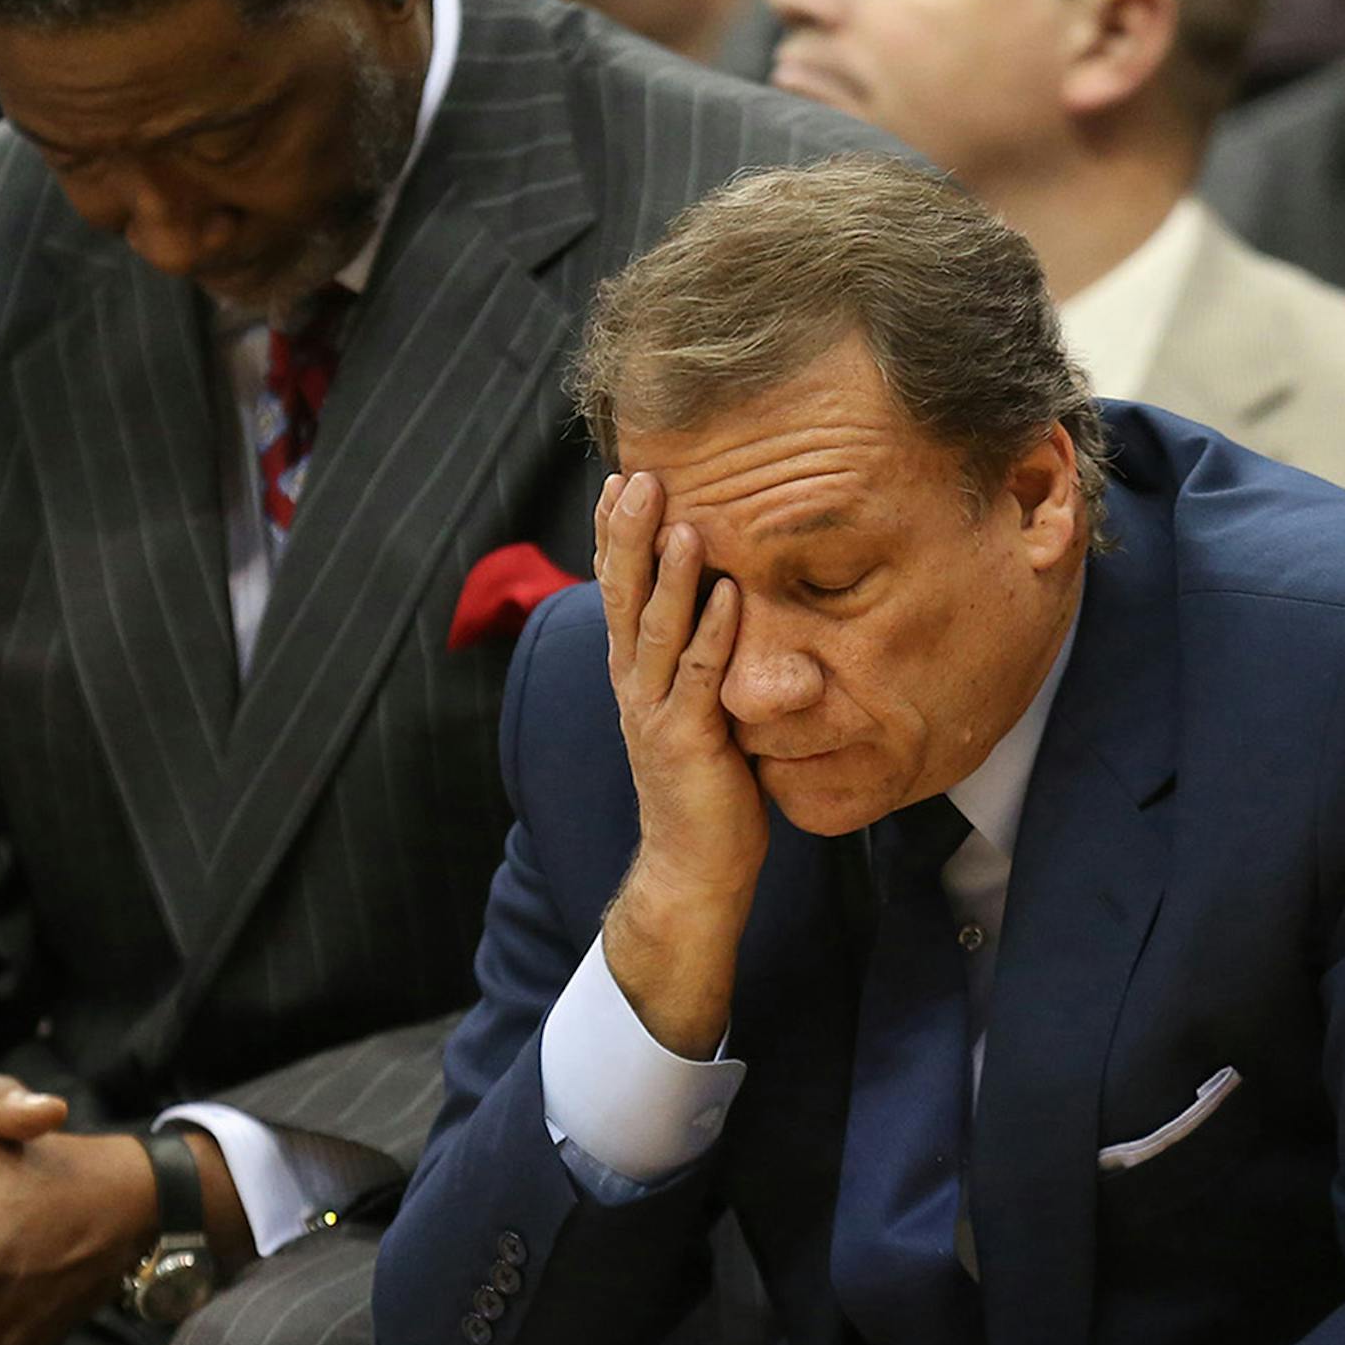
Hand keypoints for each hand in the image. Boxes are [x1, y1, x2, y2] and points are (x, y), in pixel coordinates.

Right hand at [593, 471, 768, 1057]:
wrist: (693, 869)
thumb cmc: (705, 786)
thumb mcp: (695, 708)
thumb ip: (697, 659)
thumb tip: (724, 599)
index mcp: (633, 672)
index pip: (617, 590)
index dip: (613, 535)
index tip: (619, 477)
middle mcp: (632, 684)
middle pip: (621, 595)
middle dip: (626, 533)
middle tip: (634, 474)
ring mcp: (653, 713)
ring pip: (654, 630)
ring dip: (667, 573)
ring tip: (680, 518)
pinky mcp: (686, 742)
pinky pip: (700, 677)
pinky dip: (714, 632)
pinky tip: (732, 592)